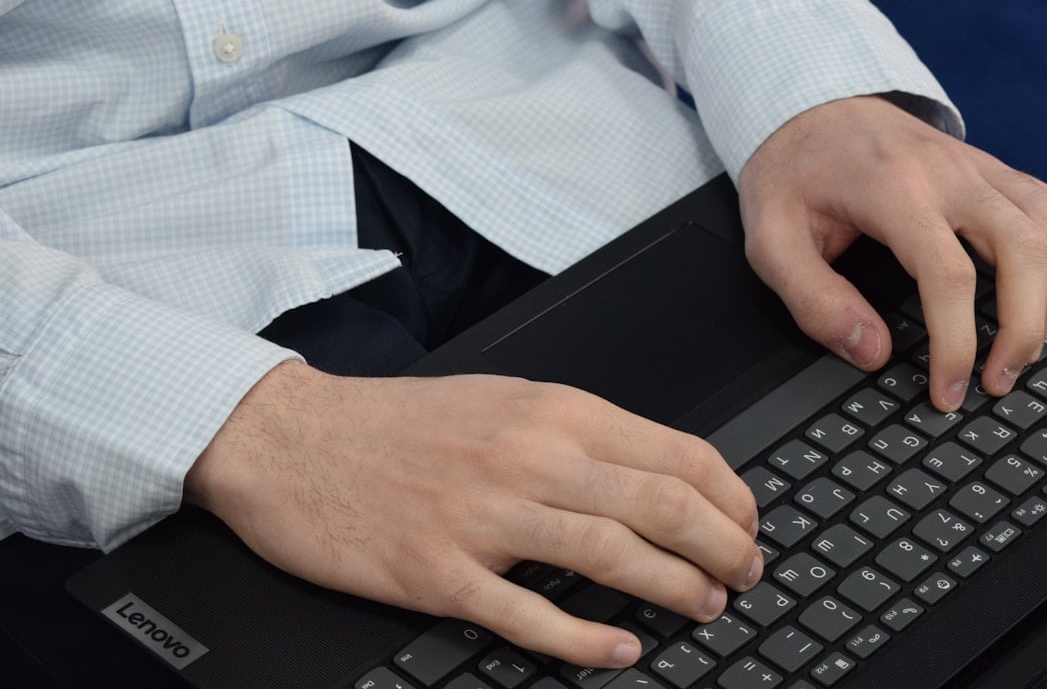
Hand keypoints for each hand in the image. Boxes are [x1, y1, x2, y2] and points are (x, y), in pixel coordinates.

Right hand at [185, 361, 761, 667]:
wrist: (292, 438)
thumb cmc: (402, 423)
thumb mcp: (506, 400)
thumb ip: (581, 434)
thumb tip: (663, 476)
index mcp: (553, 411)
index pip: (678, 452)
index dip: (731, 497)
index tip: (747, 524)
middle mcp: (529, 457)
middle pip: (662, 505)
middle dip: (724, 548)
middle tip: (745, 575)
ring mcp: (483, 517)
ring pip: (612, 556)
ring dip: (676, 589)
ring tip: (705, 607)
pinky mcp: (438, 573)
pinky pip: (529, 616)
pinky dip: (586, 640)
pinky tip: (622, 651)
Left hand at [738, 95, 1046, 409]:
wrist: (812, 105)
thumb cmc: (794, 175)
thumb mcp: (771, 241)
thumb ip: (814, 301)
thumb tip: (873, 351)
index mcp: (893, 190)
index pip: (948, 275)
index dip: (956, 344)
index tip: (948, 391)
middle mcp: (948, 172)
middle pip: (1021, 248)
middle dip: (1022, 327)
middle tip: (999, 381)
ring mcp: (978, 165)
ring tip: (1023, 350)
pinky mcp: (993, 168)